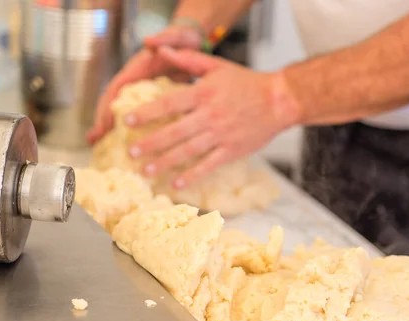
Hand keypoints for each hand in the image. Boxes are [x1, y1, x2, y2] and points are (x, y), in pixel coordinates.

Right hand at [86, 25, 201, 144]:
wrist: (189, 40)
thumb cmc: (183, 39)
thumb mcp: (178, 38)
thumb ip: (165, 38)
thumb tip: (149, 41)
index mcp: (138, 68)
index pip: (117, 89)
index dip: (108, 106)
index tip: (104, 125)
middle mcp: (134, 78)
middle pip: (111, 100)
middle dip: (102, 120)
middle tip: (93, 140)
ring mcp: (138, 87)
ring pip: (118, 107)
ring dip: (108, 125)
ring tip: (97, 144)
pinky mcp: (146, 95)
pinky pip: (132, 112)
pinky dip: (123, 125)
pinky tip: (120, 141)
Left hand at [125, 47, 299, 188]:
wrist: (279, 100)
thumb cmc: (245, 82)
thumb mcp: (216, 66)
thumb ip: (188, 59)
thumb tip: (161, 49)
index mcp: (203, 93)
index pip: (169, 104)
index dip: (147, 113)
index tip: (128, 122)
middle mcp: (210, 115)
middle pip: (174, 131)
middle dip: (151, 143)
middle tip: (131, 152)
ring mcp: (221, 135)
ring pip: (188, 151)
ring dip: (165, 162)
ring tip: (146, 171)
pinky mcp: (232, 150)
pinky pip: (209, 165)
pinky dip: (192, 175)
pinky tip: (176, 183)